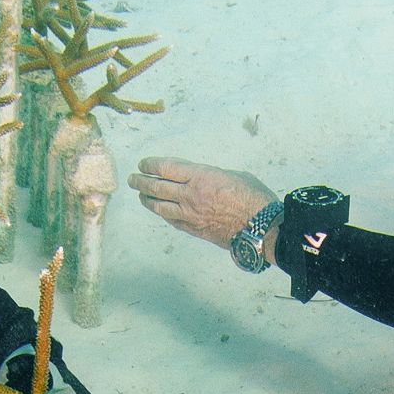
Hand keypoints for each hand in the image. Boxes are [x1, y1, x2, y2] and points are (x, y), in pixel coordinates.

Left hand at [127, 157, 278, 255]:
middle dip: (141, 182)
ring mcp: (190, 214)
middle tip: (133, 179)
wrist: (260, 227)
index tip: (143, 164)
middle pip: (157, 187)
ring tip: (141, 195)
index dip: (151, 165)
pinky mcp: (194, 229)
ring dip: (147, 199)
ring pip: (160, 206)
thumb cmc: (253, 197)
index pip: (166, 168)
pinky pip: (171, 220)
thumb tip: (201, 178)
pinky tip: (158, 211)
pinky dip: (162, 214)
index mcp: (200, 176)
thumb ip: (211, 175)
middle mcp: (190, 195)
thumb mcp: (232, 175)